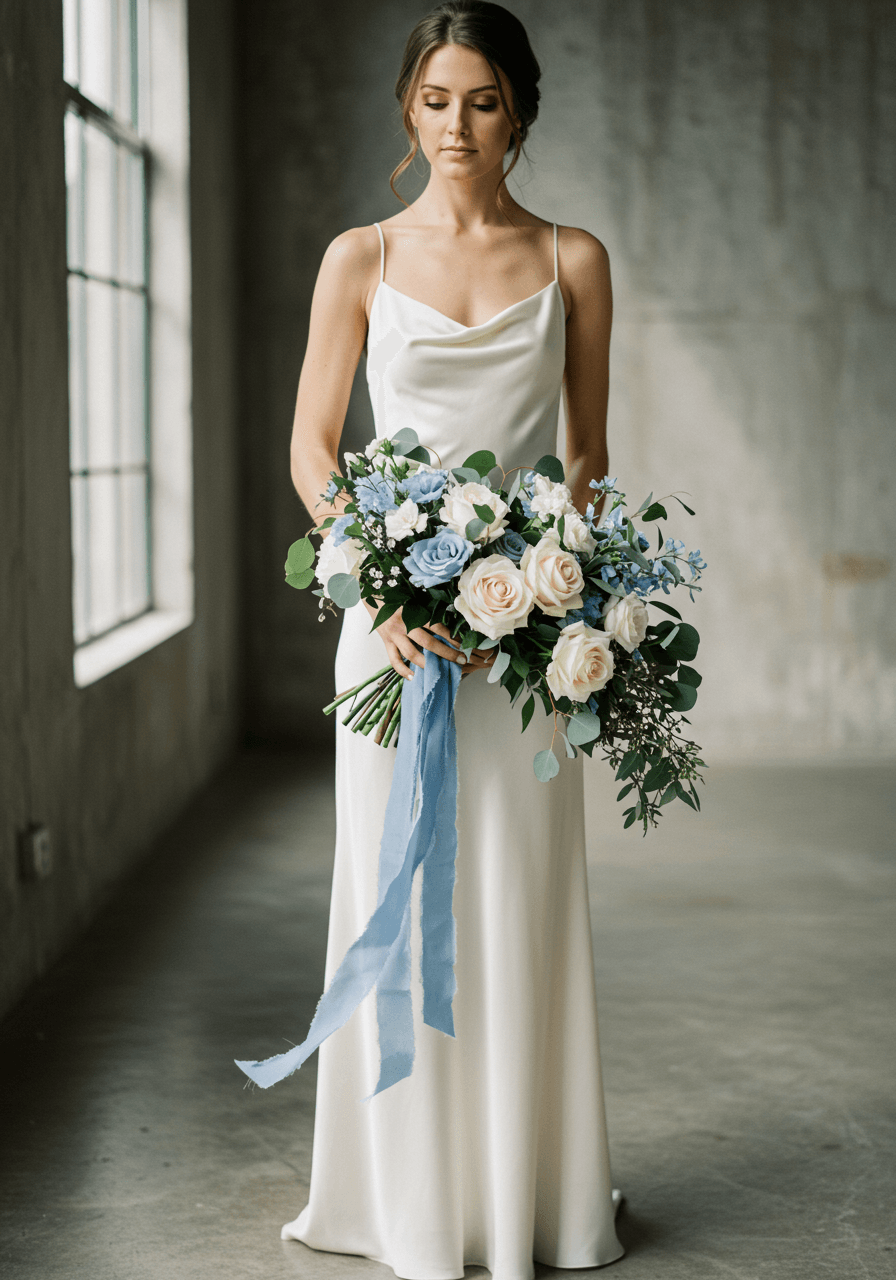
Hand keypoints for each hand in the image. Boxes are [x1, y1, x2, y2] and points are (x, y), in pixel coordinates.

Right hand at [364, 601, 496, 680]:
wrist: (370, 592)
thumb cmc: (395, 594)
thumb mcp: (413, 597)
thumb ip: (427, 609)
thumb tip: (448, 622)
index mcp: (412, 611)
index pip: (436, 626)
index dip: (451, 636)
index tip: (464, 644)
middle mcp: (404, 624)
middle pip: (428, 642)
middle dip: (446, 653)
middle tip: (460, 660)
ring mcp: (393, 634)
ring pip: (411, 653)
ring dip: (427, 664)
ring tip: (440, 671)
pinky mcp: (385, 642)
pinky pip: (394, 660)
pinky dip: (403, 670)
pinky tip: (413, 677)